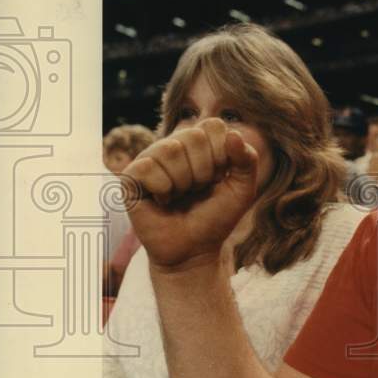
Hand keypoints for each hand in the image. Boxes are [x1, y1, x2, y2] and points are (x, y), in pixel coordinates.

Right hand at [122, 119, 259, 269]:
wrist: (193, 251)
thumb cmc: (215, 218)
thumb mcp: (242, 190)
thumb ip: (247, 160)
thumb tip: (234, 135)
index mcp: (199, 142)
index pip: (213, 126)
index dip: (221, 156)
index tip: (218, 179)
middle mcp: (173, 145)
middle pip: (193, 136)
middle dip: (204, 171)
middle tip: (197, 190)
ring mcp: (150, 158)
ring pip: (170, 150)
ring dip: (183, 182)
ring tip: (179, 195)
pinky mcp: (130, 176)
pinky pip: (148, 168)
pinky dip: (162, 190)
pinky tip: (161, 201)